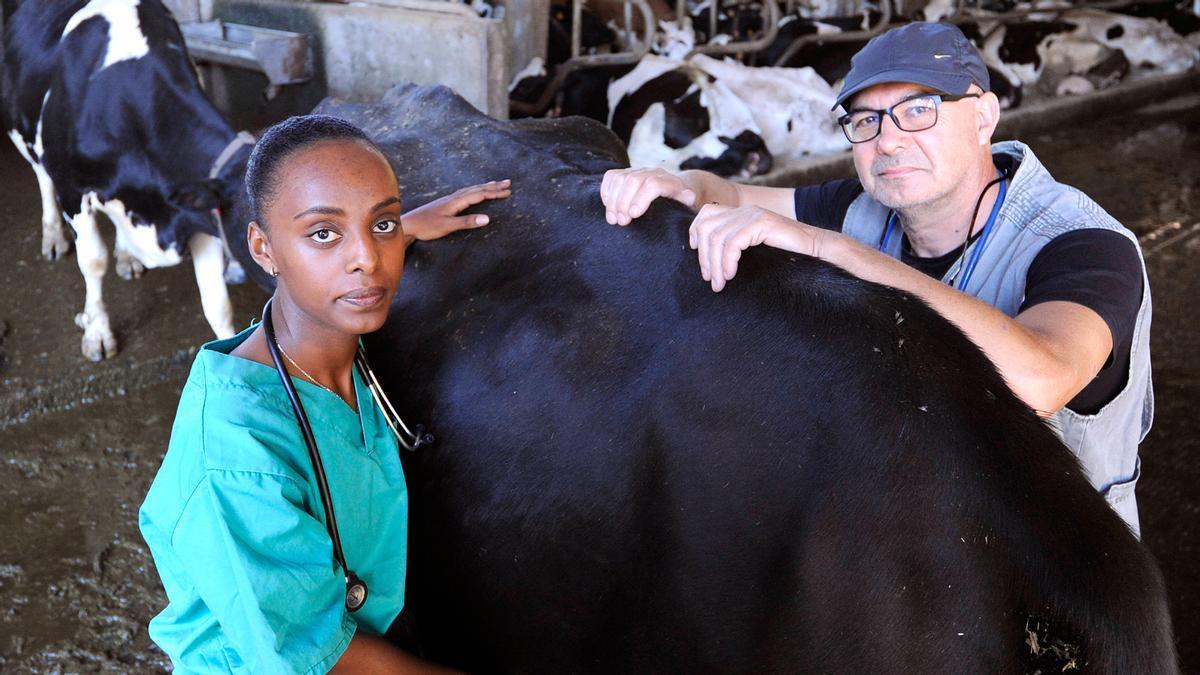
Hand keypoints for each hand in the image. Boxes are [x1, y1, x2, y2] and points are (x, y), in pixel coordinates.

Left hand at [402, 179, 511, 241]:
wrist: (408, 224)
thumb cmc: (426, 226)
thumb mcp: (448, 226)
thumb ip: (467, 222)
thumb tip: (487, 218)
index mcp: (456, 202)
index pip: (480, 194)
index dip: (495, 193)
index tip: (508, 192)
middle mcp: (454, 198)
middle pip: (477, 189)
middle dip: (494, 186)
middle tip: (508, 183)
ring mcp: (450, 199)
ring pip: (472, 190)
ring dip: (485, 187)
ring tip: (496, 184)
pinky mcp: (446, 203)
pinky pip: (466, 193)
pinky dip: (476, 190)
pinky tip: (475, 192)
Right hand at [601, 167, 696, 225]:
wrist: (678, 190)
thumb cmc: (681, 205)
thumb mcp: (689, 206)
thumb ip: (688, 202)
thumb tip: (688, 196)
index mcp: (671, 182)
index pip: (653, 184)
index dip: (641, 198)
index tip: (633, 215)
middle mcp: (654, 173)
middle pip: (633, 180)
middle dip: (623, 202)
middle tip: (621, 222)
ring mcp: (639, 171)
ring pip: (620, 178)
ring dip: (613, 200)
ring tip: (612, 220)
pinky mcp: (626, 173)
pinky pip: (611, 176)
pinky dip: (606, 191)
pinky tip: (608, 207)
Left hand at [690, 203, 824, 291]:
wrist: (816, 250)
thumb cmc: (786, 256)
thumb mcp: (754, 250)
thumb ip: (734, 247)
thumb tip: (709, 263)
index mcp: (740, 213)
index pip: (705, 215)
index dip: (695, 234)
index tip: (700, 260)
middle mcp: (744, 210)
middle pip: (706, 226)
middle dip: (704, 256)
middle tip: (710, 279)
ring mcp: (753, 214)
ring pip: (717, 237)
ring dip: (714, 264)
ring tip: (719, 283)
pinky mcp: (761, 223)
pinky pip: (733, 242)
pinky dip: (727, 261)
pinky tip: (730, 275)